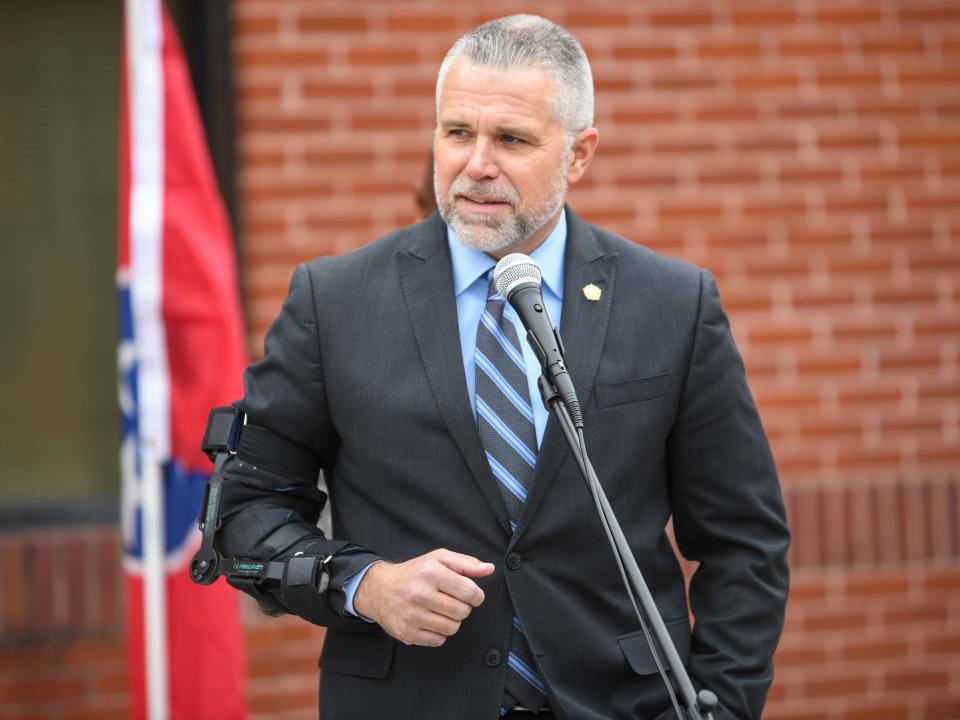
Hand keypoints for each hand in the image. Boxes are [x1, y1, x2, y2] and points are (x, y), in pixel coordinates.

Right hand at [353, 548, 493, 646]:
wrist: (380, 588)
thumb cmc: (415, 572)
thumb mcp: (439, 559)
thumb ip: (466, 563)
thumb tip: (489, 569)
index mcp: (431, 572)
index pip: (469, 592)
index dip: (476, 595)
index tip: (470, 595)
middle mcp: (420, 593)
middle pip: (462, 612)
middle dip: (463, 608)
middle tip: (452, 601)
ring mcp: (412, 615)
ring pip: (452, 628)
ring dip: (452, 621)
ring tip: (442, 611)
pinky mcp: (407, 633)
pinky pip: (439, 640)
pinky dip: (439, 633)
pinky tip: (430, 620)